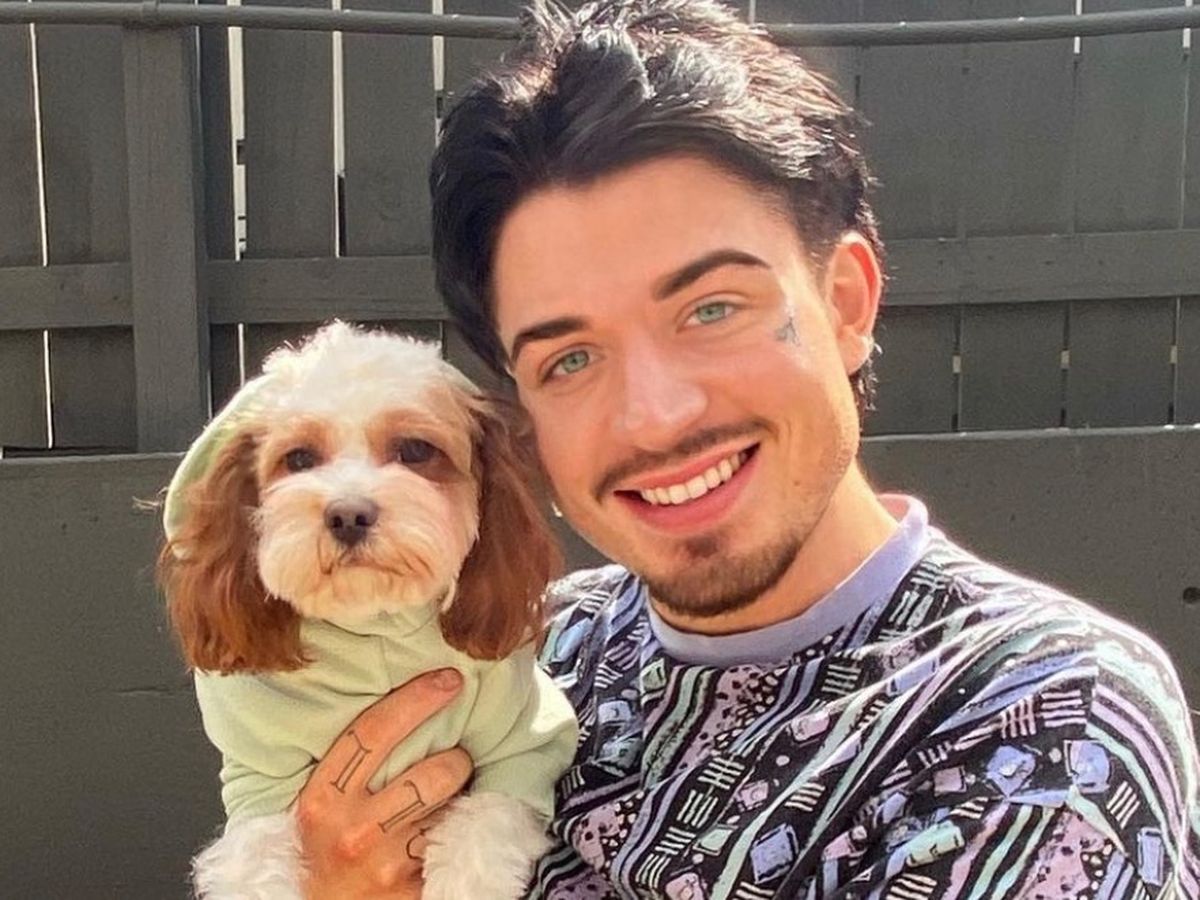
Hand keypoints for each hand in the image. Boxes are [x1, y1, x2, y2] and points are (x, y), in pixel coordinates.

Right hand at [296, 669, 472, 898]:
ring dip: (461, 794)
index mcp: (322, 799)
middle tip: (455, 757)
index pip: (373, 733)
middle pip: (430, 774)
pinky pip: (452, 844)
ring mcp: (386, 864)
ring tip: (454, 792)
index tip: (448, 680)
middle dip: (456, 759)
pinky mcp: (412, 890)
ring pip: (448, 809)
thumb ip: (343, 763)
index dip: (416, 700)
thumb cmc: (319, 851)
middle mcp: (353, 830)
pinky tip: (454, 827)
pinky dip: (459, 830)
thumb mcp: (315, 805)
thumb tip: (396, 704)